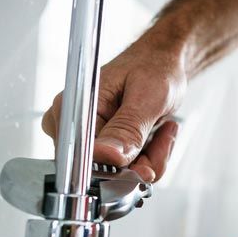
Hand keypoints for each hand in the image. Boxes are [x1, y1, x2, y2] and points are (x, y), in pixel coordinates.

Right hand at [41, 41, 185, 180]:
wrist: (163, 61)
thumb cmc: (154, 66)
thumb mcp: (146, 96)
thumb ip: (128, 129)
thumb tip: (107, 156)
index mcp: (74, 108)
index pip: (84, 160)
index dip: (118, 168)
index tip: (146, 165)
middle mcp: (75, 127)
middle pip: (105, 172)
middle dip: (142, 162)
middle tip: (164, 134)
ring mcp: (90, 139)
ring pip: (122, 175)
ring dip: (151, 158)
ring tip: (164, 128)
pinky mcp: (106, 147)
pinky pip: (129, 170)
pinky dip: (151, 157)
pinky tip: (159, 133)